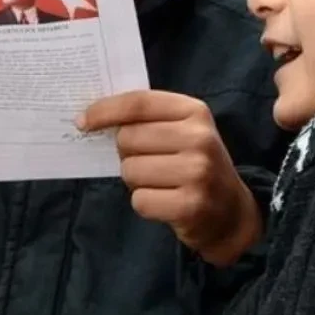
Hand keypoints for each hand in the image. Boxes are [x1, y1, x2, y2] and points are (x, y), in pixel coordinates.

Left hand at [80, 91, 261, 266]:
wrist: (232, 211)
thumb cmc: (195, 163)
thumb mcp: (183, 131)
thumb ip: (148, 119)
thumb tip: (92, 117)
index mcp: (195, 112)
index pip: (138, 103)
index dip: (105, 111)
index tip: (83, 121)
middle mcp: (199, 139)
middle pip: (128, 139)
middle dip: (127, 153)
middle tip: (148, 161)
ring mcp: (197, 173)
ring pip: (130, 171)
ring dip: (136, 180)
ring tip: (160, 183)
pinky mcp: (190, 206)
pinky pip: (140, 200)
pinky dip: (145, 203)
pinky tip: (165, 201)